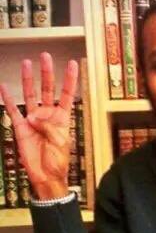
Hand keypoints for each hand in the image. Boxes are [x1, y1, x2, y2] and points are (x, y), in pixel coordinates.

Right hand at [0, 52, 78, 197]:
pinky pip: (13, 110)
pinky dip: (7, 98)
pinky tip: (3, 86)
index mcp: (62, 117)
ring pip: (30, 94)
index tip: (71, 63)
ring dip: (28, 79)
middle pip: (47, 89)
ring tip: (26, 63)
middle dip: (47, 72)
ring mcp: (34, 119)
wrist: (45, 175)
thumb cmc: (57, 161)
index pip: (67, 93)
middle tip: (45, 56)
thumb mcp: (60, 141)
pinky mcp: (21, 127)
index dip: (70, 79)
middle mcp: (48, 114)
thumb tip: (33, 117)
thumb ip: (49, 126)